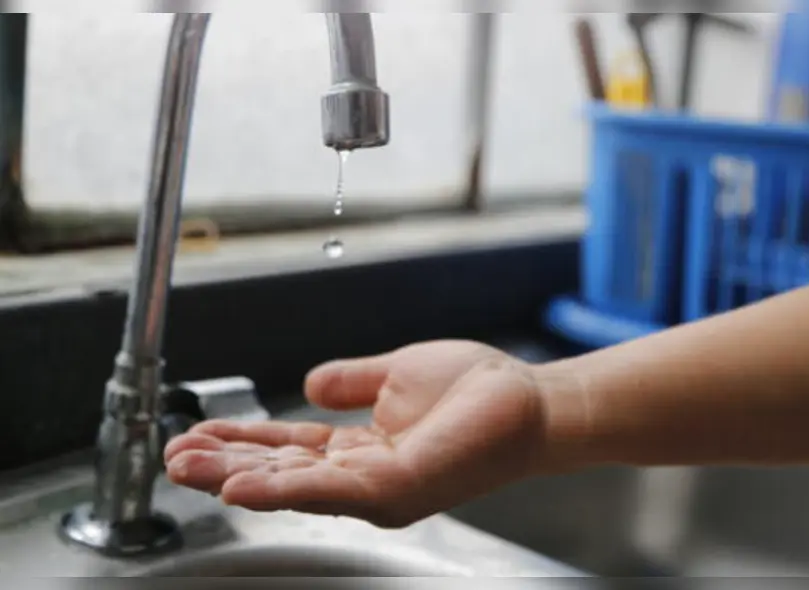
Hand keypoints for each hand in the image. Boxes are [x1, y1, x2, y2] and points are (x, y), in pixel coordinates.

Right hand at [164, 340, 552, 526]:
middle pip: (281, 472)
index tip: (196, 432)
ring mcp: (380, 488)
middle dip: (224, 465)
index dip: (242, 442)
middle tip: (172, 456)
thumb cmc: (477, 389)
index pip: (288, 449)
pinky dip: (281, 489)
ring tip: (186, 470)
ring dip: (236, 479)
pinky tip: (238, 486)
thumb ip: (352, 380)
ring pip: (294, 486)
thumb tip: (311, 380)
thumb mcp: (396, 374)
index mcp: (362, 448)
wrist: (530, 398)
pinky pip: (329, 490)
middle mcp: (364, 475)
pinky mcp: (398, 489)